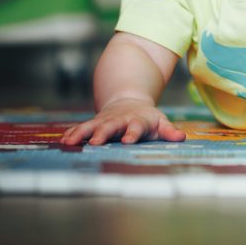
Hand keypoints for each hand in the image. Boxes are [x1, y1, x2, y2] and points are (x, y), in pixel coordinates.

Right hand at [60, 98, 186, 145]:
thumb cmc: (147, 118)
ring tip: (71, 142)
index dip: (133, 133)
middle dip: (103, 133)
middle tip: (96, 142)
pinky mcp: (94, 123)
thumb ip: (169, 131)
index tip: (128, 141)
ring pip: (92, 126)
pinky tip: (64, 141)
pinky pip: (82, 128)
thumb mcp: (161, 122)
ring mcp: (105, 121)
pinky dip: (73, 133)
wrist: (129, 102)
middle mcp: (119, 120)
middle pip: (111, 126)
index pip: (136, 127)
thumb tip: (181, 137)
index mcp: (137, 121)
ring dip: (82, 134)